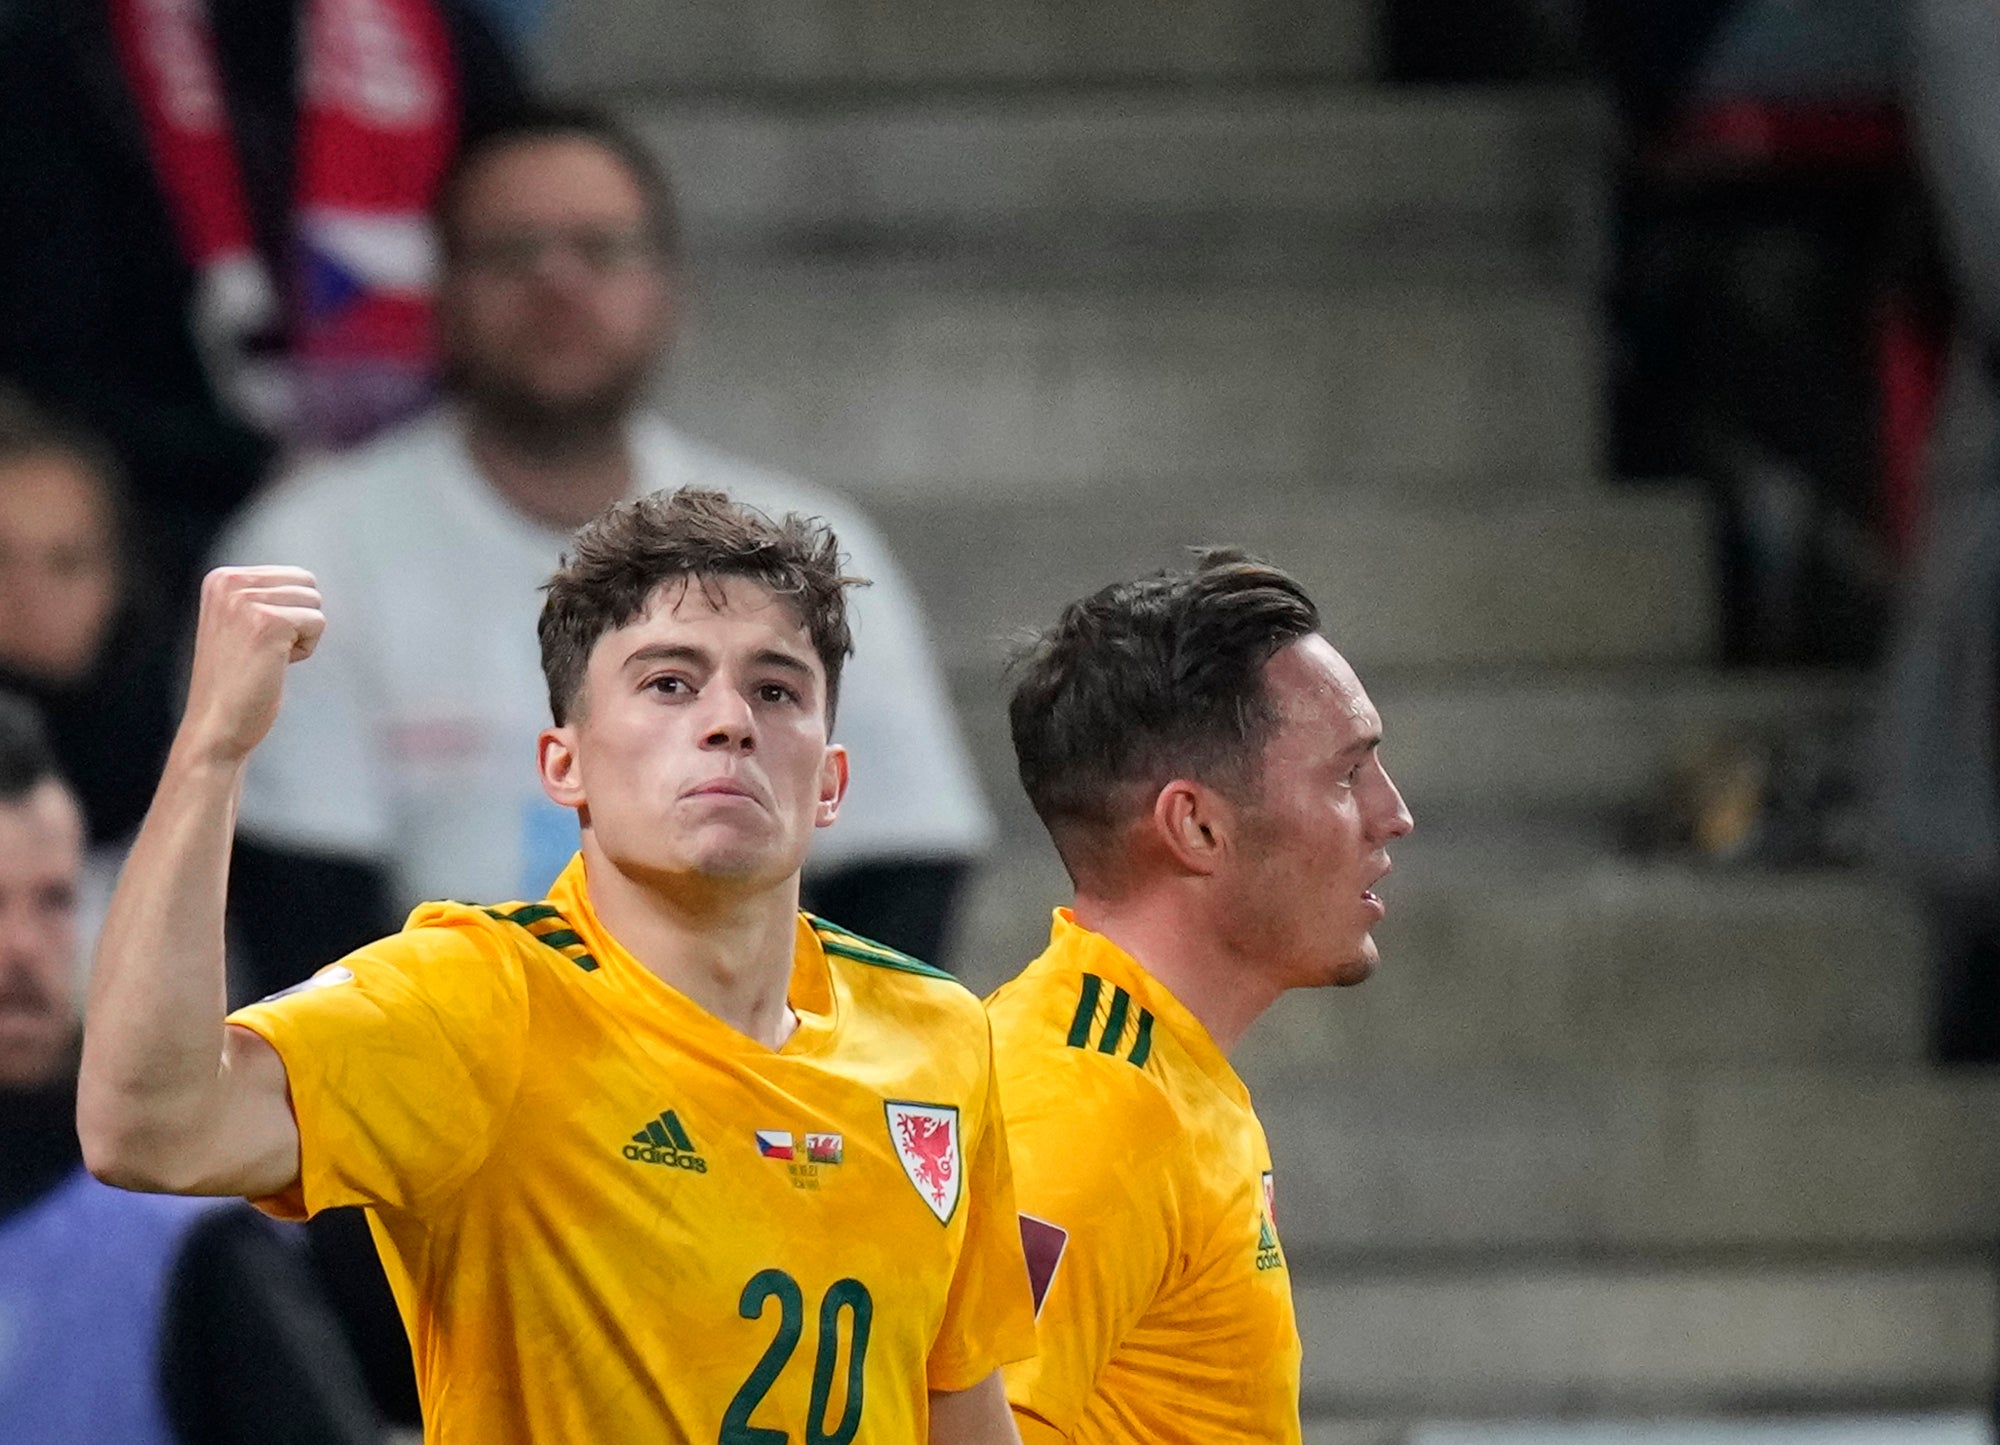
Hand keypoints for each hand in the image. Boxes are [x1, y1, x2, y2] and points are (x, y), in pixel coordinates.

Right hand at [176, 566, 324, 766]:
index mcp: (221, 578)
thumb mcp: (238, 622)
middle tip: (263, 651)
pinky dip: (305, 649)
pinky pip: (318, 622)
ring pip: (314, 603)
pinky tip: (274, 665)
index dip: (288, 613)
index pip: (294, 575)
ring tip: (266, 658)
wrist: (216, 724)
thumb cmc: (235, 680)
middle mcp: (229, 583)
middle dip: (298, 621)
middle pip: (307, 585)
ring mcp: (246, 601)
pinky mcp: (268, 623)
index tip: (254, 640)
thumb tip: (308, 581)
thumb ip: (263, 595)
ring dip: (300, 636)